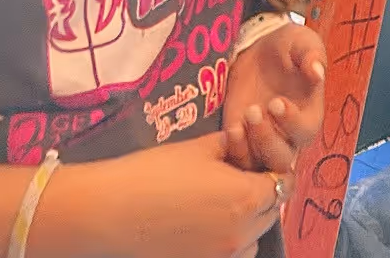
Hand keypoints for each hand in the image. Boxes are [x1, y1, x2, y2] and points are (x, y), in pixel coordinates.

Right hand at [74, 131, 284, 257]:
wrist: (108, 213)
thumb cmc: (153, 173)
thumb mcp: (199, 149)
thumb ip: (232, 145)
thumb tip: (244, 143)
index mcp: (245, 199)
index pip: (281, 185)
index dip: (273, 170)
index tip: (260, 162)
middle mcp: (239, 235)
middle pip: (269, 214)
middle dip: (263, 195)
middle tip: (242, 177)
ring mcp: (218, 257)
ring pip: (252, 241)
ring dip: (249, 223)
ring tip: (224, 204)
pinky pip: (229, 256)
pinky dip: (229, 242)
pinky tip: (207, 226)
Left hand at [222, 23, 327, 173]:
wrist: (258, 50)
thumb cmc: (287, 46)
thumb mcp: (301, 41)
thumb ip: (311, 54)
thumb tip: (317, 70)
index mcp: (309, 114)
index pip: (305, 131)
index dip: (291, 122)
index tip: (276, 102)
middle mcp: (288, 135)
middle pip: (281, 158)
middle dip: (266, 139)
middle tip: (253, 110)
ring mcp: (263, 141)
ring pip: (259, 165)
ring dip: (248, 149)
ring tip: (239, 122)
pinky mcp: (241, 141)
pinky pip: (238, 160)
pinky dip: (233, 151)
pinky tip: (230, 129)